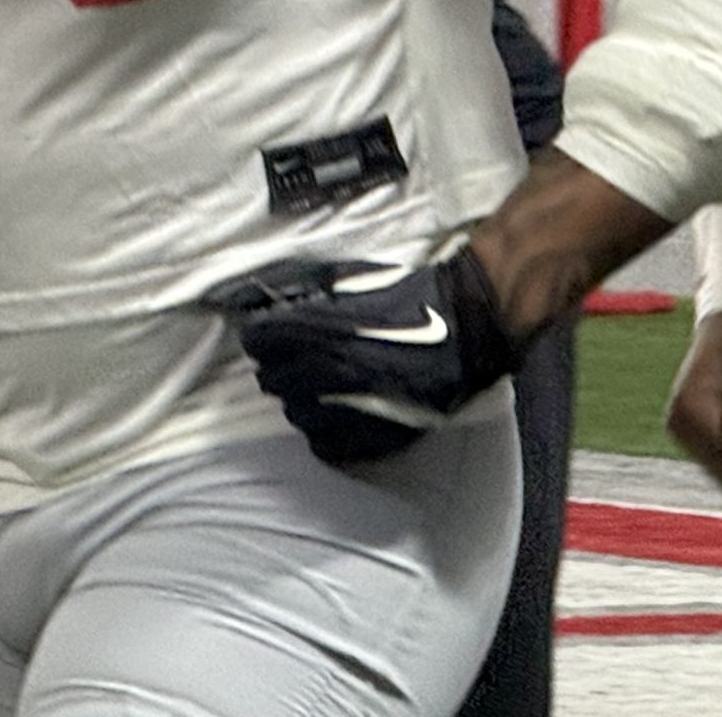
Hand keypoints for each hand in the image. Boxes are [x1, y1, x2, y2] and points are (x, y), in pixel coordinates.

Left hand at [204, 250, 521, 466]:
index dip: (260, 334)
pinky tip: (335, 411)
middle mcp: (326, 370)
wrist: (464, 326)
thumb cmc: (408, 295)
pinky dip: (323, 430)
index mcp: (317, 328)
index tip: (267, 332)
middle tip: (293, 356)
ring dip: (299, 399)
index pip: (256, 340)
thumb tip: (264, 295)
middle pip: (269, 379)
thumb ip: (301, 287)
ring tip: (317, 384)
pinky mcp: (373, 435)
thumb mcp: (346, 276)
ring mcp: (349, 407)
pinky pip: (324, 445)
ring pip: (293, 414)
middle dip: (277, 365)